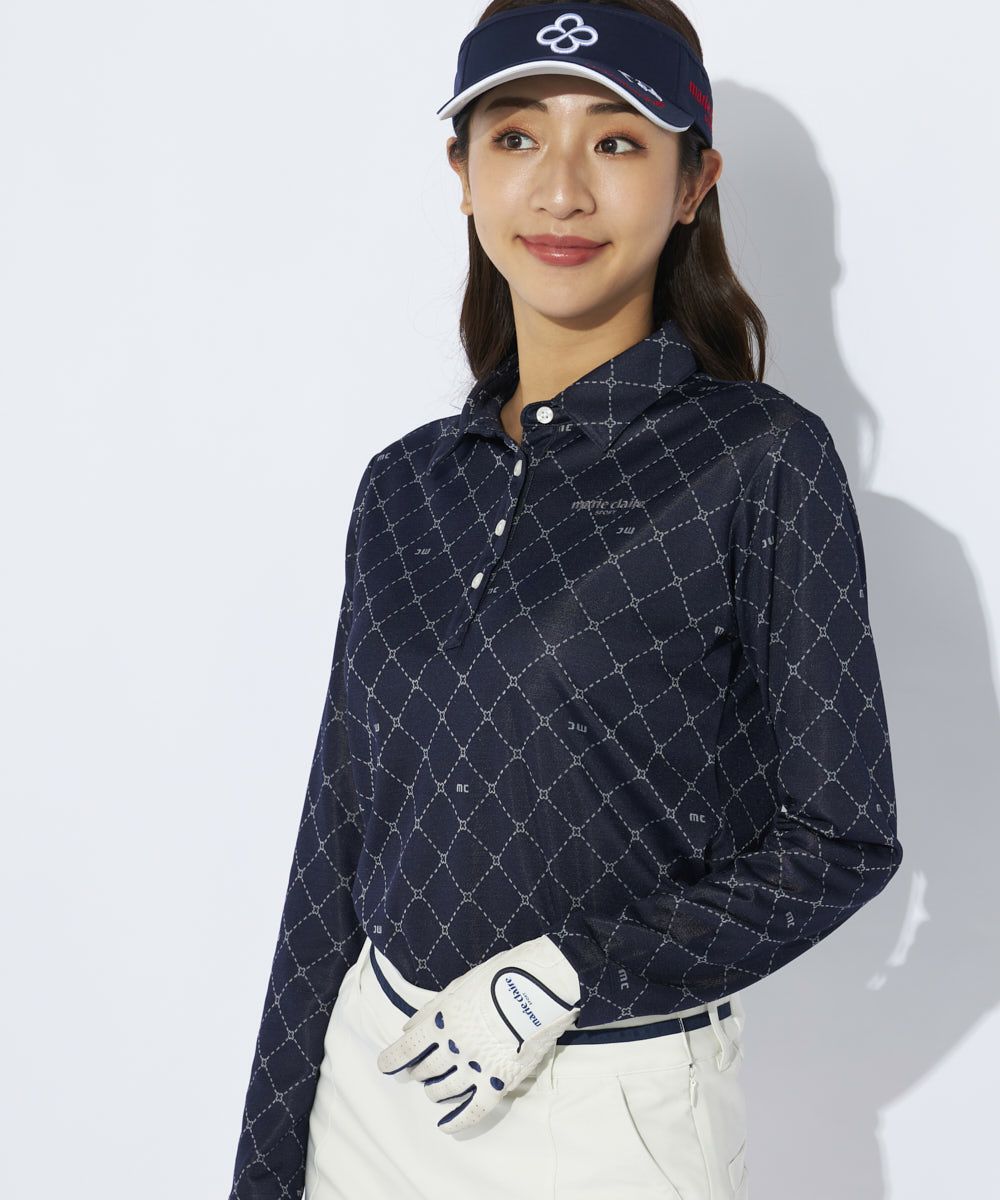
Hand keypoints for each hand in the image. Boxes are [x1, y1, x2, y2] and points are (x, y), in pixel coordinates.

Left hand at [375, 934, 580, 1132]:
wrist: (543, 987)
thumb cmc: (502, 978)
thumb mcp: (462, 985)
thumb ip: (434, 1009)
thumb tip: (409, 1027)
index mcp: (443, 1020)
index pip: (407, 1048)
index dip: (392, 1059)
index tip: (385, 1065)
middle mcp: (455, 1047)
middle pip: (425, 1070)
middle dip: (418, 1072)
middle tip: (420, 1072)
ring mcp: (476, 1066)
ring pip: (444, 1090)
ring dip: (435, 1092)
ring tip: (435, 1089)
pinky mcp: (499, 1081)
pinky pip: (473, 1110)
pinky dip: (457, 1121)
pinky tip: (446, 1126)